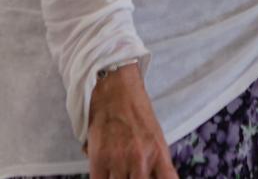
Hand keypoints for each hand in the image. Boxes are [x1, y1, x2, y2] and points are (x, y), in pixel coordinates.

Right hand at [86, 63, 177, 178]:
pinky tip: (105, 175)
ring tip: (121, 171)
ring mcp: (119, 160)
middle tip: (133, 174)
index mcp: (158, 153)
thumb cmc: (136, 112)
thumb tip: (156, 178)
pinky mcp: (98, 159)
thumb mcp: (155, 137)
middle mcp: (141, 159)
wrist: (116, 88)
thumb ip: (156, 165)